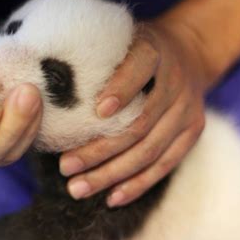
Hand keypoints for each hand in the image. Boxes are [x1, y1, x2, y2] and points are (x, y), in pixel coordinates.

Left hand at [60, 21, 206, 206]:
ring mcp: (188, 109)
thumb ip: (96, 61)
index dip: (120, 91)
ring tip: (79, 187)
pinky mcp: (193, 131)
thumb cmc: (135, 51)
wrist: (187, 52)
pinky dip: (138, 184)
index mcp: (154, 52)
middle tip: (66, 167)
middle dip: (100, 150)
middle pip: (139, 124)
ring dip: (112, 174)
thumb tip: (47, 91)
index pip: (139, 70)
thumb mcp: (120, 41)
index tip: (96, 113)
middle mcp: (176, 81)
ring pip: (150, 150)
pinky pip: (166, 164)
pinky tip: (112, 198)